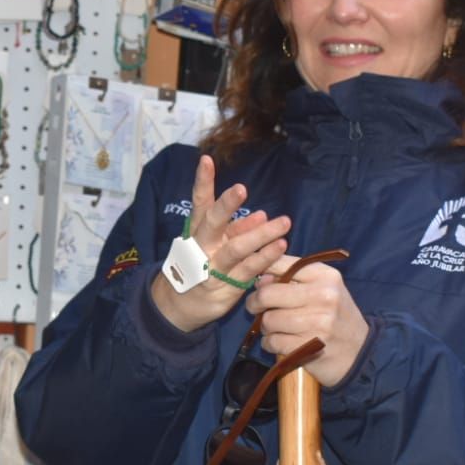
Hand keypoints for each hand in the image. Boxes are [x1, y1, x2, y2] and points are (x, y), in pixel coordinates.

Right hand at [150, 155, 290, 333]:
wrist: (182, 304)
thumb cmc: (202, 264)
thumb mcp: (215, 243)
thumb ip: (237, 229)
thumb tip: (261, 215)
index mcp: (198, 230)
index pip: (199, 203)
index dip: (202, 182)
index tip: (206, 160)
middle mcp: (202, 247)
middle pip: (213, 223)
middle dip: (226, 205)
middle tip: (241, 189)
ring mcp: (213, 266)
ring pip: (235, 248)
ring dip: (260, 234)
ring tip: (283, 222)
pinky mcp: (226, 285)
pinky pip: (248, 269)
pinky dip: (265, 258)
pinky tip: (280, 246)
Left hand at [245, 255, 368, 388]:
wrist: (360, 351)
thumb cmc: (335, 315)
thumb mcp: (323, 288)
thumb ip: (292, 278)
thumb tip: (259, 278)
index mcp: (324, 276)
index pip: (280, 264)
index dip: (262, 274)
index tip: (259, 284)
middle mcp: (323, 295)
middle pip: (267, 294)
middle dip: (255, 302)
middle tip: (256, 307)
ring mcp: (317, 323)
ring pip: (268, 320)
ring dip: (265, 326)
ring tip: (274, 327)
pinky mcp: (309, 347)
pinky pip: (272, 341)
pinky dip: (269, 343)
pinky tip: (278, 342)